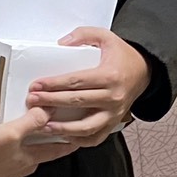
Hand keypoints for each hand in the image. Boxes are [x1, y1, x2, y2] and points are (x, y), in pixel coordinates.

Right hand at [0, 108, 77, 176]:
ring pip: (22, 163)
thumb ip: (31, 123)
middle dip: (48, 148)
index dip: (67, 144)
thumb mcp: (10, 133)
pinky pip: (4, 167)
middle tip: (55, 138)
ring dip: (26, 153)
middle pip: (39, 157)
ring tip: (27, 142)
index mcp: (27, 160)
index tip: (78, 140)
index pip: (54, 151)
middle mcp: (18, 171)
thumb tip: (48, 113)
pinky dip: (8, 158)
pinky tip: (1, 153)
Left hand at [26, 27, 150, 146]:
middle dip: (51, 102)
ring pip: (86, 126)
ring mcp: (114, 113)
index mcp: (110, 76)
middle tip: (32, 102)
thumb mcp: (106, 37)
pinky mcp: (113, 123)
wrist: (144, 71)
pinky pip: (96, 138)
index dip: (54, 84)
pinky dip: (79, 140)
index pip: (76, 82)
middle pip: (76, 102)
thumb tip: (61, 44)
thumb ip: (83, 35)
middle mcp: (113, 97)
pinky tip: (63, 137)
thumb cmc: (122, 56)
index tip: (36, 86)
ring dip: (62, 128)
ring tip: (43, 125)